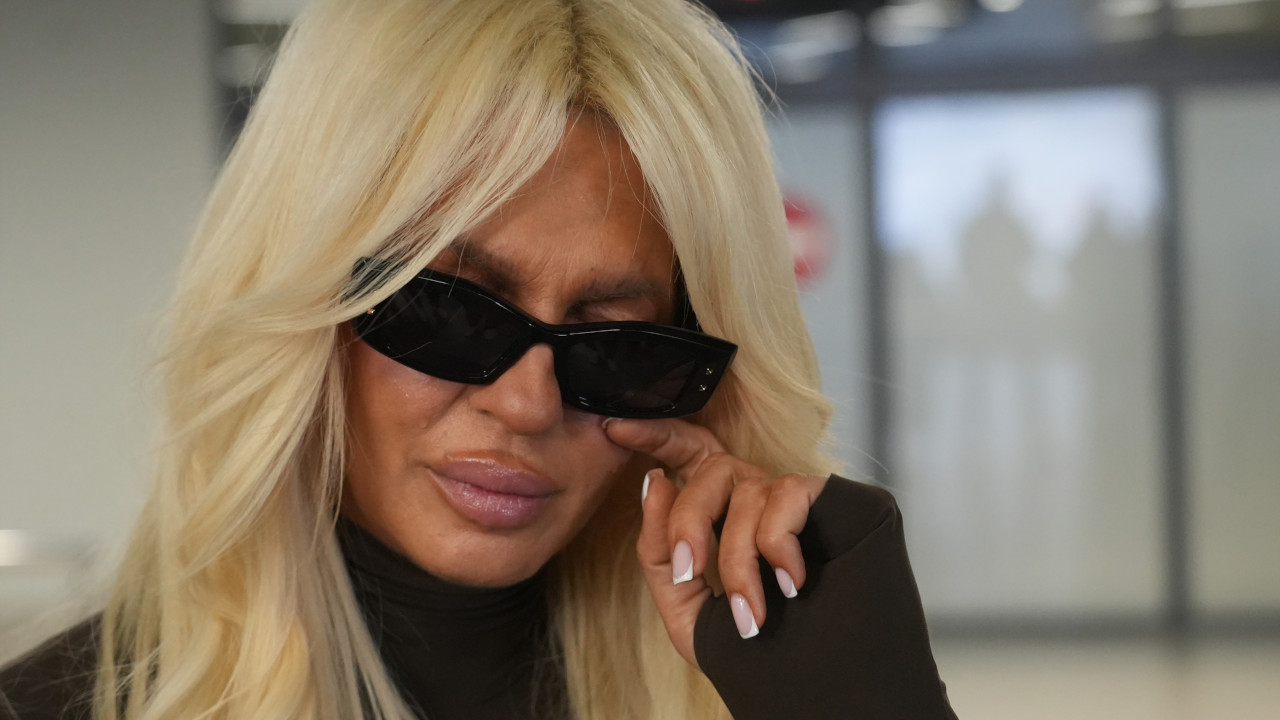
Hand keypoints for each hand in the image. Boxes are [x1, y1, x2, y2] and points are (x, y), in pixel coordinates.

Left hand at [603, 417, 828, 667]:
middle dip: (689, 523)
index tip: (616, 427)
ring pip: (748, 493)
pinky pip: (788, 496)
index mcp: (715, 511)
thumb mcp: (684, 604)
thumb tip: (654, 481)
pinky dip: (779, 545)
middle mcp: (750, 493)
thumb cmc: (747, 646)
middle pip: (708, 472)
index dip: (657, 432)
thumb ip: (658, 550)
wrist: (811, 681)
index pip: (686, 451)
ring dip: (740, 561)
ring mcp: (787, 495)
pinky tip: (789, 584)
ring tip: (749, 612)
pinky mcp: (825, 499)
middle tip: (688, 574)